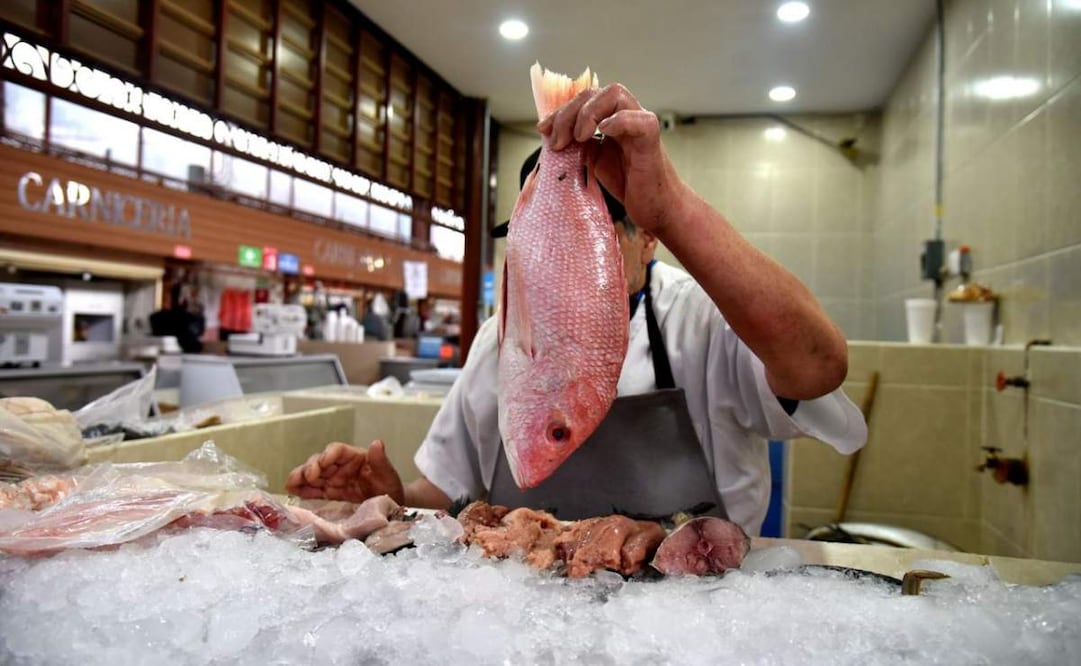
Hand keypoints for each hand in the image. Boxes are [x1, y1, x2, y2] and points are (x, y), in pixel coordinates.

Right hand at [284, 440, 404, 504]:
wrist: (390, 506)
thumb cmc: (390, 487)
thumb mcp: (388, 475)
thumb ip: (381, 461)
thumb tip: (377, 443)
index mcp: (355, 457)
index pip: (337, 450)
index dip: (328, 455)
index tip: (323, 463)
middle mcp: (340, 465)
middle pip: (320, 461)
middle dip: (310, 467)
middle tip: (307, 478)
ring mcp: (333, 479)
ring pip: (312, 474)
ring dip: (300, 478)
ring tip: (291, 485)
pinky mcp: (329, 492)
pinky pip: (313, 489)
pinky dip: (302, 490)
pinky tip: (293, 492)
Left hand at [537, 83, 685, 235]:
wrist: (654, 206)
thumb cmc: (628, 183)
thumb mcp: (594, 160)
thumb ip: (579, 144)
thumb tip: (552, 135)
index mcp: (611, 118)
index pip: (583, 100)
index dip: (560, 111)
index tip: (543, 129)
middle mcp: (626, 114)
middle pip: (595, 92)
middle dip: (568, 113)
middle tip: (558, 141)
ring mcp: (640, 123)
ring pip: (615, 94)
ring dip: (589, 113)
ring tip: (579, 138)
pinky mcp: (651, 139)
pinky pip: (637, 119)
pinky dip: (618, 121)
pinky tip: (603, 133)